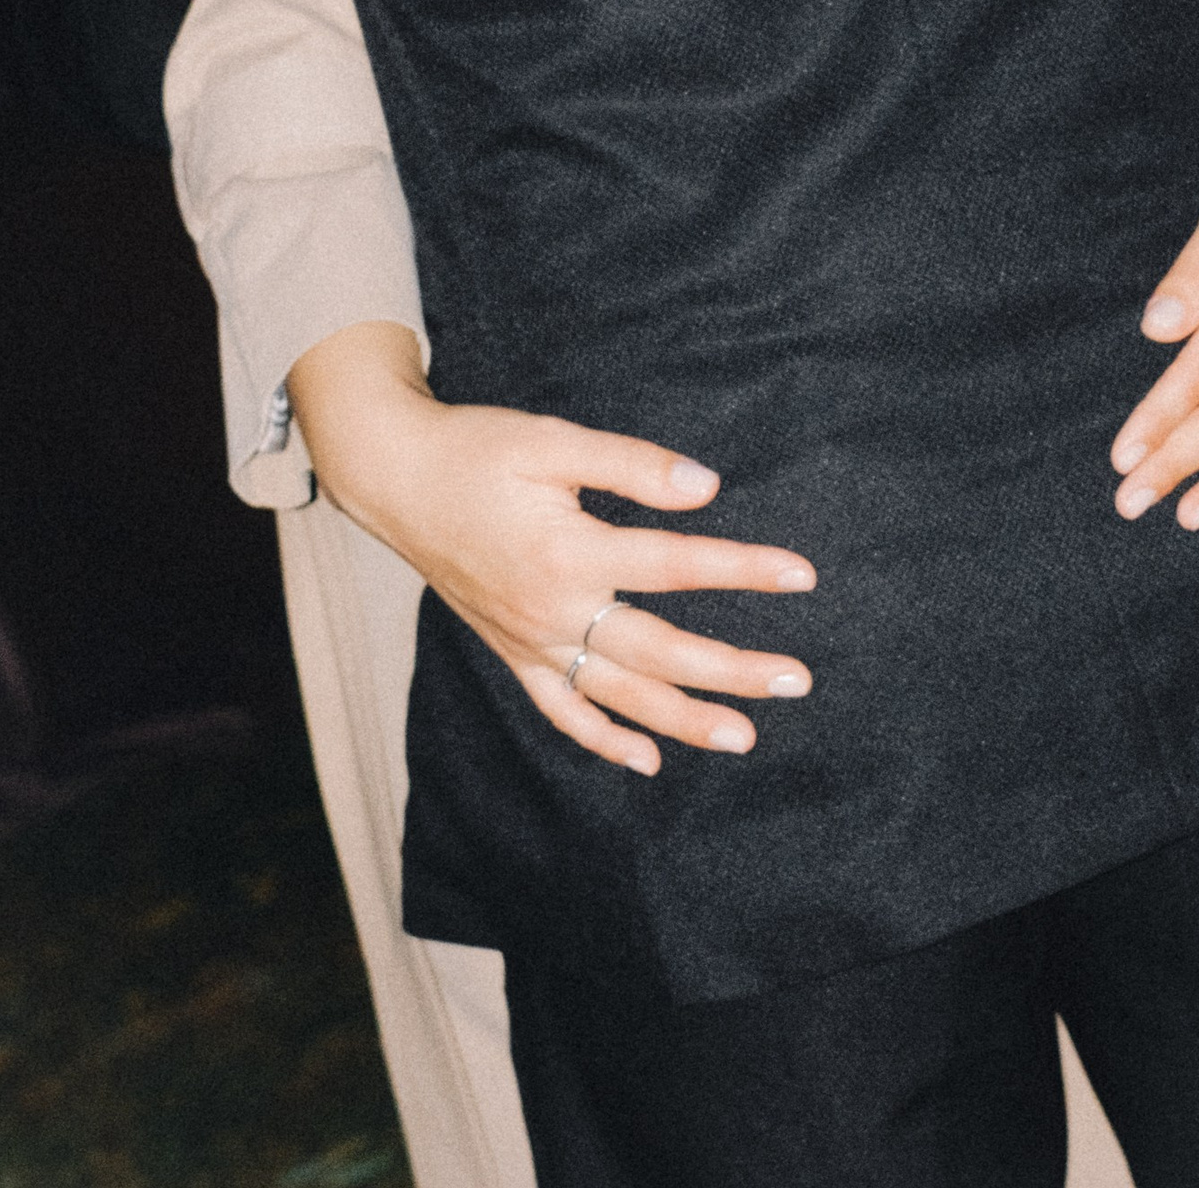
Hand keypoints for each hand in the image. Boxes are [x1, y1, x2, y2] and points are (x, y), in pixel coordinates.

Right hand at [287, 323, 814, 775]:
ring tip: (745, 736)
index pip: (677, 566)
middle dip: (733, 670)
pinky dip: (605, 740)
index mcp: (569, 553)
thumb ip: (631, 464)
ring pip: (620, 696)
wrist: (395, 478)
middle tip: (797, 680)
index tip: (802, 575)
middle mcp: (553, 610)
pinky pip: (563, 711)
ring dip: (685, 719)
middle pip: (660, 652)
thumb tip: (706, 488)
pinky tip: (649, 759)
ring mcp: (531, 641)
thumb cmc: (476, 449)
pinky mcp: (512, 653)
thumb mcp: (552, 440)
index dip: (743, 570)